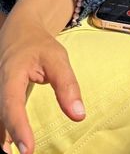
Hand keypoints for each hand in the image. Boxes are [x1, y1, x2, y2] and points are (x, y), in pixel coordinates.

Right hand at [0, 16, 84, 153]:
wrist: (20, 30)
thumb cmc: (39, 45)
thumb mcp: (57, 58)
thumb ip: (67, 85)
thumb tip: (79, 115)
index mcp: (11, 74)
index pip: (12, 105)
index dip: (18, 128)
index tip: (27, 149)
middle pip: (1, 114)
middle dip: (9, 136)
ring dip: (4, 136)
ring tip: (13, 153)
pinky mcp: (0, 96)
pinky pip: (0, 115)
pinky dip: (5, 130)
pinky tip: (9, 145)